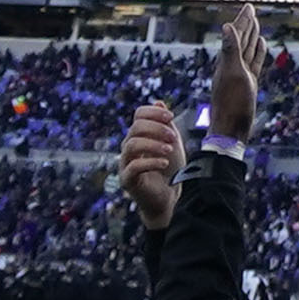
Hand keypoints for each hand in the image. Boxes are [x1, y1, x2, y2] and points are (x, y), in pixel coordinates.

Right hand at [118, 103, 182, 228]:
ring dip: (153, 144)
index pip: (139, 115)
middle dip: (156, 129)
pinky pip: (133, 166)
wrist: (169, 197)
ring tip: (169, 150)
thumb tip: (159, 102)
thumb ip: (166, 124)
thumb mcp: (172, 143)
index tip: (171, 117)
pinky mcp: (127, 180)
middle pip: (135, 127)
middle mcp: (129, 147)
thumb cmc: (170, 170)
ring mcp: (126, 163)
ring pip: (131, 145)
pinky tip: (164, 163)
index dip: (154, 112)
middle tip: (173, 137)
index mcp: (139, 135)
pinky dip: (151, 162)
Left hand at [209, 6, 265, 143]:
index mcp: (227, 60)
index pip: (235, 34)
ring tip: (255, 23)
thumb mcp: (233, 74)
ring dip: (251, 35)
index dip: (242, 20)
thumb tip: (226, 25)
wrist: (230, 131)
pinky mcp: (248, 83)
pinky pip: (254, 62)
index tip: (248, 6)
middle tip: (251, 9)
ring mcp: (240, 74)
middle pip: (240, 39)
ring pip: (247, 49)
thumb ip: (230, 50)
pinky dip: (257, 52)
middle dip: (246, 23)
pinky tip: (260, 46)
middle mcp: (232, 65)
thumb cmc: (232, 105)